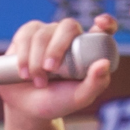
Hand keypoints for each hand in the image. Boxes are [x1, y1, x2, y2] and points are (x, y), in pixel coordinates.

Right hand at [0, 16, 116, 122]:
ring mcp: (49, 32)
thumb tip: (104, 63)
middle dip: (56, 49)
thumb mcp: (79, 97)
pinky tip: (24, 73)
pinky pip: (25, 37)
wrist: (27, 107)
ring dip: (37, 62)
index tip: (100, 23)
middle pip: (68, 26)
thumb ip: (95, 83)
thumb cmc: (57, 101)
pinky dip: (23, 57)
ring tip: (38, 82)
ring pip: (43, 35)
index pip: (104, 28)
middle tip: (50, 70)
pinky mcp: (28, 34)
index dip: (106, 22)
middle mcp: (70, 36)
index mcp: (89, 49)